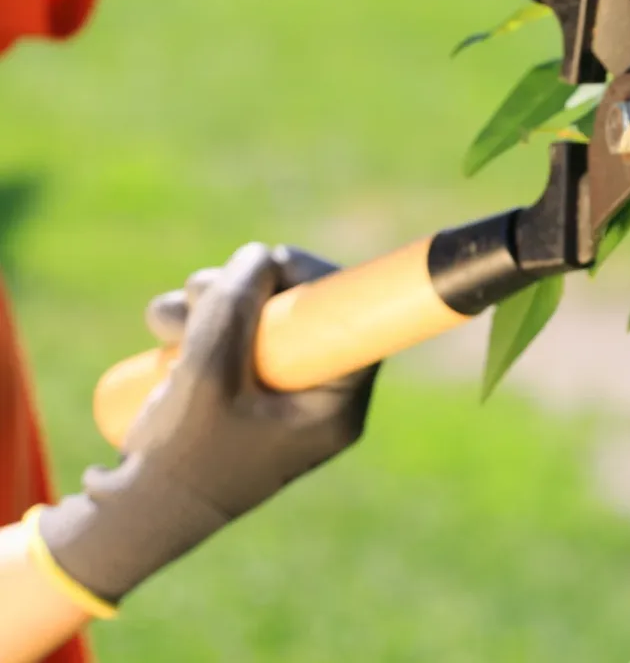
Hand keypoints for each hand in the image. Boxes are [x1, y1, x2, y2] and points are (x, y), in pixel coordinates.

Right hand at [38, 243, 377, 603]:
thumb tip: (261, 255)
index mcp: (333, 405)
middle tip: (198, 290)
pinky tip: (164, 331)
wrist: (133, 517)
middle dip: (246, 289)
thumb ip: (235, 308)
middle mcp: (314, 396)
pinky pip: (233, 337)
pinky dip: (199, 323)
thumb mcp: (207, 374)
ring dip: (211, 301)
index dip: (317, 280)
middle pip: (302, 311)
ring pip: (260, 317)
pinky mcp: (242, 389)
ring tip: (164, 321)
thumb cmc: (181, 458)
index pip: (353, 323)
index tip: (276, 263)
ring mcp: (277, 392)